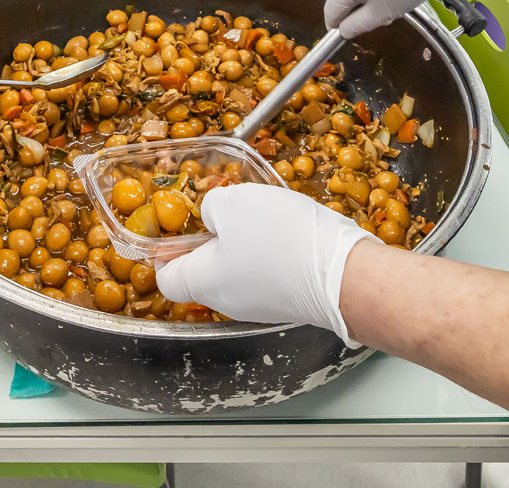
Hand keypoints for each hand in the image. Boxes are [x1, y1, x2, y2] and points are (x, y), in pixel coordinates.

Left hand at [156, 185, 372, 343]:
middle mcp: (228, 302)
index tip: (175, 232)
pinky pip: (270, 274)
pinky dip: (274, 253)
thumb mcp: (233, 202)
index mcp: (203, 283)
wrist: (342, 272)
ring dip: (246, 245)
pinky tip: (289, 232)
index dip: (166, 254)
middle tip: (226, 213)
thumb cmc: (279, 237)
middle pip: (205, 274)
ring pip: (240, 272)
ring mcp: (261, 307)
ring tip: (263, 216)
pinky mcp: (290, 303)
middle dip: (212, 242)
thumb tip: (213, 217)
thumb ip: (212, 207)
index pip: (167, 279)